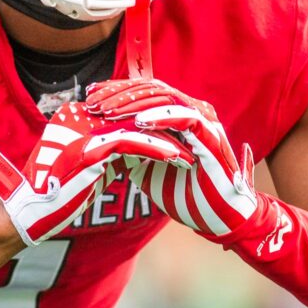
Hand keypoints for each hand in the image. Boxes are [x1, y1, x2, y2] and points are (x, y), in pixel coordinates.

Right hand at [0, 101, 193, 245]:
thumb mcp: (87, 164)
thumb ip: (107, 150)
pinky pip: (132, 144)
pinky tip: (177, 159)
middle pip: (133, 114)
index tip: (179, 134)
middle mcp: (78, 115)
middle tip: (193, 139)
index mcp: (75, 115)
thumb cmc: (57, 194)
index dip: (153, 121)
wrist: (29, 213)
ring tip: (191, 153)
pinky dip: (157, 150)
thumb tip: (137, 147)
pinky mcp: (89, 149)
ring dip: (168, 140)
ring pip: (137, 127)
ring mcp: (82, 130)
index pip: (124, 110)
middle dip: (166, 128)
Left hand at [86, 79, 258, 237]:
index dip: (117, 91)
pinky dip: (160, 118)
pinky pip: (184, 118)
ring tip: (109, 111)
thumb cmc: (185, 194)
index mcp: (179, 114)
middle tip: (93, 102)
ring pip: (166, 98)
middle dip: (120, 93)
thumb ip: (131, 148)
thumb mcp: (147, 167)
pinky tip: (138, 122)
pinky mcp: (211, 136)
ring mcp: (204, 121)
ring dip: (135, 103)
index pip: (145, 90)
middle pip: (152, 88)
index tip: (89, 96)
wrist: (217, 219)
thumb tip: (101, 137)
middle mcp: (192, 111)